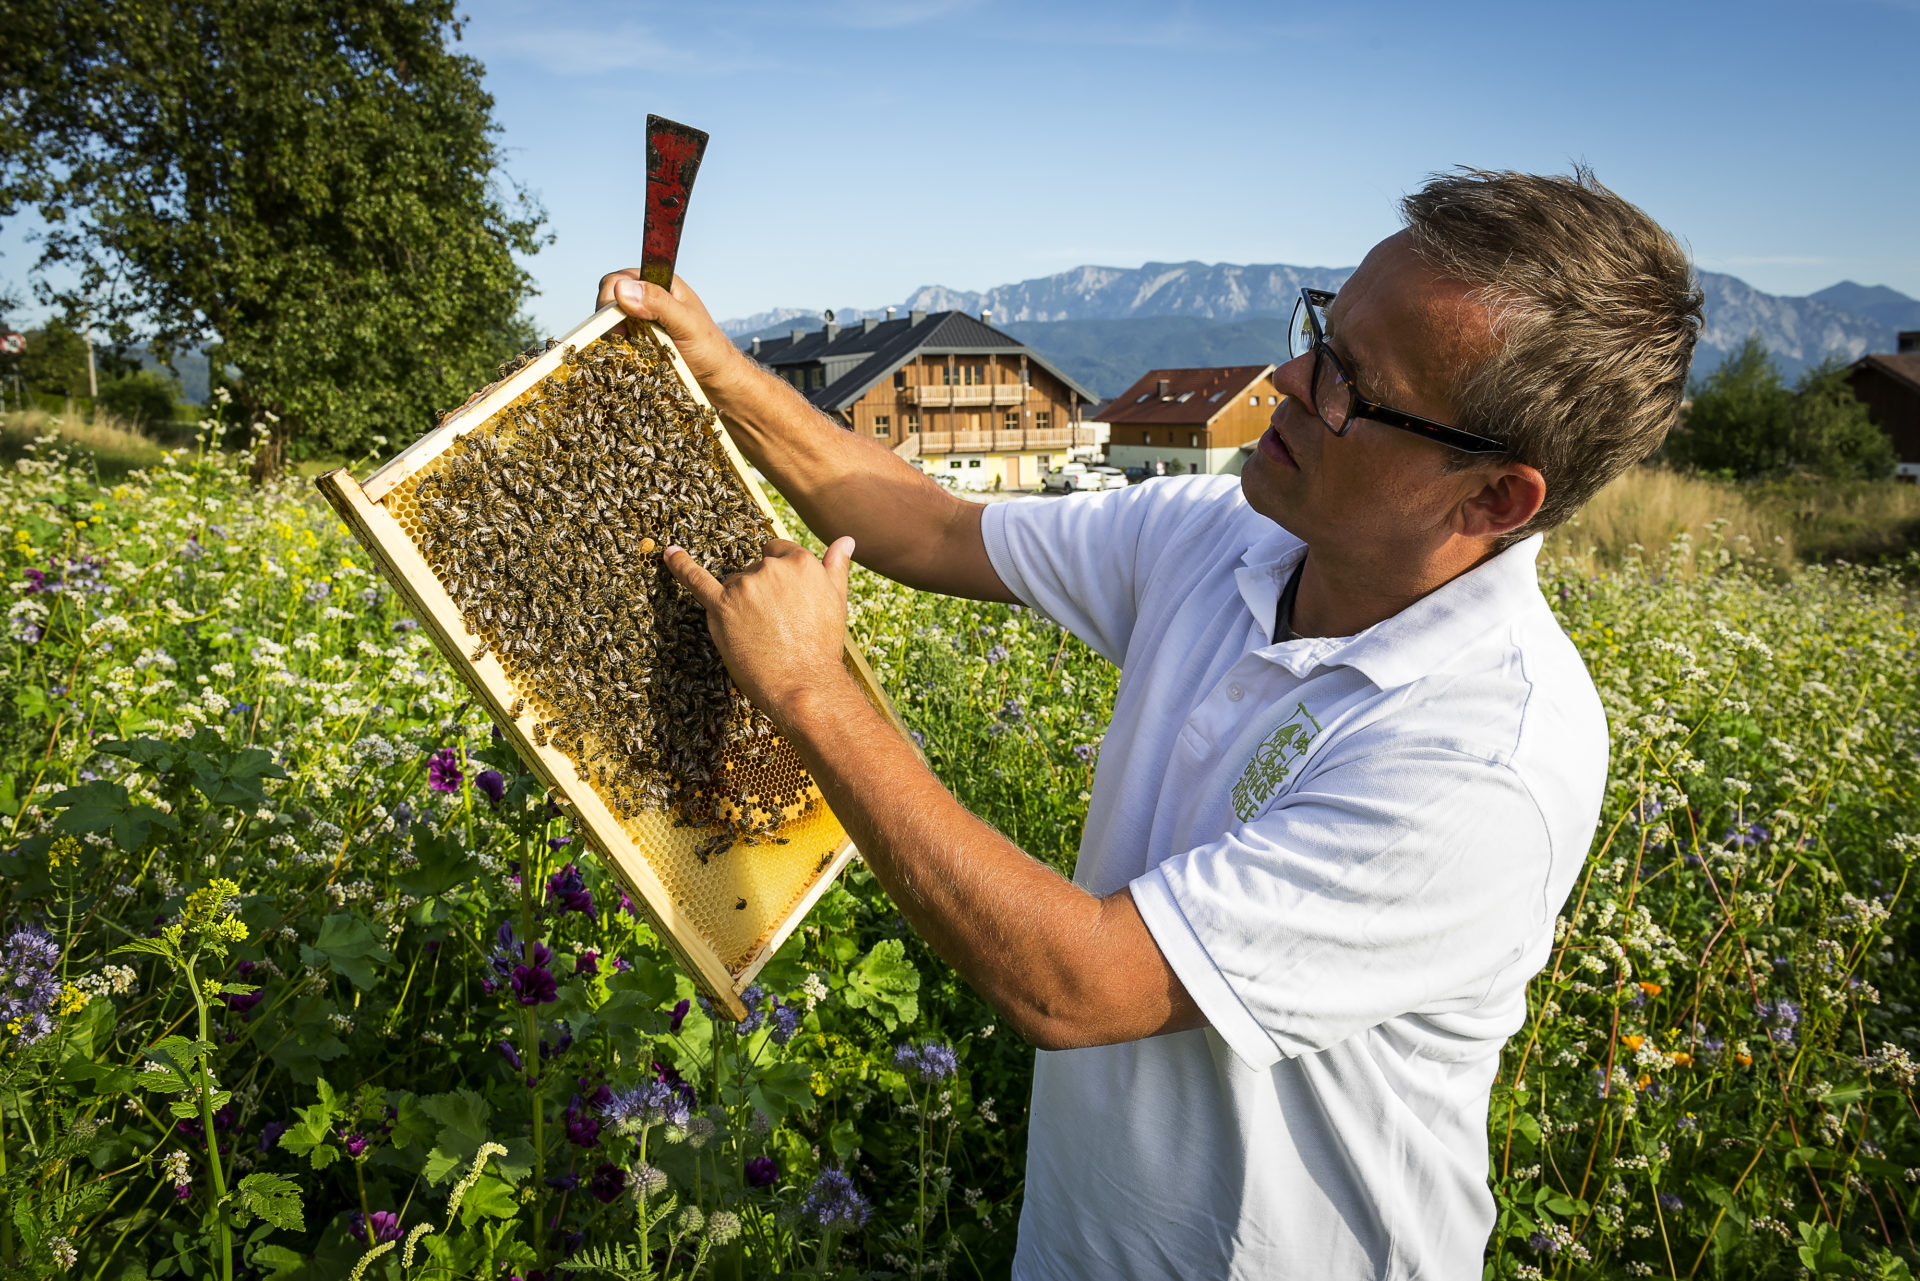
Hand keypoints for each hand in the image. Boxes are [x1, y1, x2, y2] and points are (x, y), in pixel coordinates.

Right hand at [596, 271, 747, 397]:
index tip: (616, 323)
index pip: (619, 279)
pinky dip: (617, 350)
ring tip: (627, 352)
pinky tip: (627, 360)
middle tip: (620, 339)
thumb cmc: (710, 352)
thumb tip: (622, 288)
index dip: (610, 298)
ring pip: (610, 322)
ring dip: (612, 337)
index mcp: (661, 284)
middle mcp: (649, 299)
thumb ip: (658, 304)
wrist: (719, 382)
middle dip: (608, 320)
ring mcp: (643, 321)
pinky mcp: (640, 342)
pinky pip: (617, 341)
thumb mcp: (686, 325)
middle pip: (610, 301)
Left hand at [663, 536, 859, 722]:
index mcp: (801, 561)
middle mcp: (771, 567)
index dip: (778, 577)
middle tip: (775, 625)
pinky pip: (696, 580)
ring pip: (733, 583)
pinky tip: (668, 553)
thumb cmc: (822, 646)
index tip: (783, 601)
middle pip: (754, 568)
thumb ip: (837, 565)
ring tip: (758, 634)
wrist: (804, 684)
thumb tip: (847, 539)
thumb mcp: (836, 600)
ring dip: (740, 602)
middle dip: (760, 591)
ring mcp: (745, 585)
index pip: (777, 552)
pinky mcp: (722, 606)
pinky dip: (680, 566)